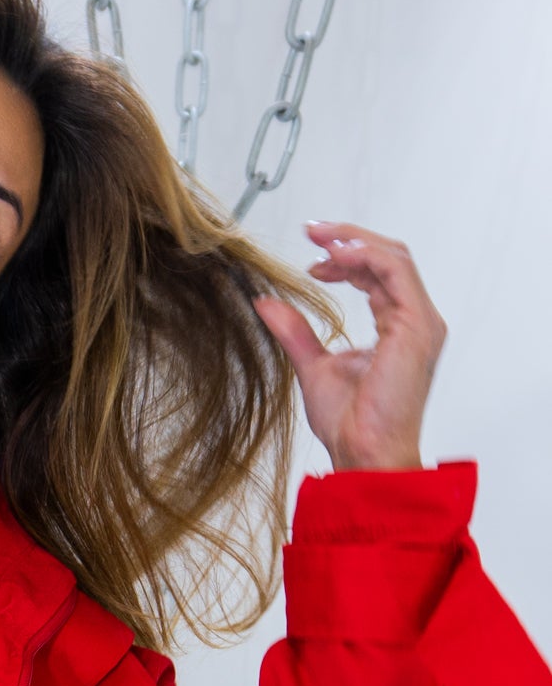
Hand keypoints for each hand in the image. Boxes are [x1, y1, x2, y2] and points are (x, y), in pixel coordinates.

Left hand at [250, 221, 447, 472]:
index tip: (310, 256)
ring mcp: (420, 322)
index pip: (377, 273)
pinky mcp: (418, 327)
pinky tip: (335, 257)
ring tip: (319, 241)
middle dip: (349, 239)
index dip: (345, 257)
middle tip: (311, 232)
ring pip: (394, 258)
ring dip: (355, 242)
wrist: (364, 453)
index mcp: (397, 326)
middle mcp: (415, 321)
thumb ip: (294, 331)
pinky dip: (365, 257)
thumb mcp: (312, 366)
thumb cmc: (350, 424)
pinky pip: (396, 272)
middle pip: (388, 257)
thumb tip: (265, 303)